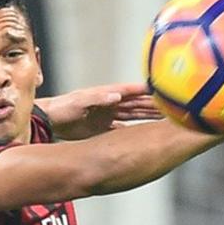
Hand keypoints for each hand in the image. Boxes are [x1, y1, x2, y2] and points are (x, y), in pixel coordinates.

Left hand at [42, 83, 163, 139]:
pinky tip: (146, 134)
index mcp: (106, 95)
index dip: (147, 91)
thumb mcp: (80, 102)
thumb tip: (117, 95)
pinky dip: (135, 131)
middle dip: (154, 104)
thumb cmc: (63, 107)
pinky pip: (124, 129)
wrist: (49, 121)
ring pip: (134, 116)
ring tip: (166, 118)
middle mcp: (110, 104)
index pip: (131, 92)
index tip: (164, 90)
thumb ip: (98, 98)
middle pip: (137, 104)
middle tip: (173, 106)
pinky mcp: (104, 128)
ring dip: (149, 117)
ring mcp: (108, 116)